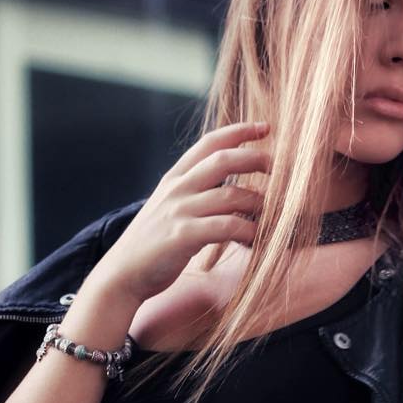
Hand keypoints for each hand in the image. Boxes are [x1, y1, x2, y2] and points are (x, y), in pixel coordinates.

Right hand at [88, 121, 270, 308]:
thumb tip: (230, 189)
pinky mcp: (183, 236)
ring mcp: (179, 211)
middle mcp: (177, 188)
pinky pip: (227, 226)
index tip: (265, 127)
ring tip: (276, 214)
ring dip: (260, 203)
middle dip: (257, 159)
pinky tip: (259, 238)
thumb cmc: (153, 244)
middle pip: (224, 160)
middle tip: (281, 168)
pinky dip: (249, 230)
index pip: (210, 142)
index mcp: (175, 178)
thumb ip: (194, 193)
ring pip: (232, 195)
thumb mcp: (169, 207)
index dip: (239, 131)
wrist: (122, 275)